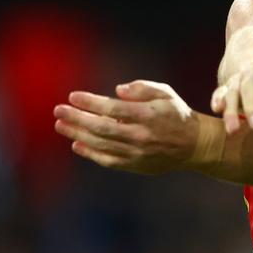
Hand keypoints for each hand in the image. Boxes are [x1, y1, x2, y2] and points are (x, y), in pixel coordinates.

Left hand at [54, 80, 201, 173]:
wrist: (194, 144)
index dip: (91, 103)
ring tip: (61, 125)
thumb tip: (117, 91)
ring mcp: (137, 152)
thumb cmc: (176, 113)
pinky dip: (90, 153)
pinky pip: (108, 160)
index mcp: (148, 115)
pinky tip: (76, 144)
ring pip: (101, 144)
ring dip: (78, 134)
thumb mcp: (165, 93)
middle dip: (77, 118)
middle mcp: (141, 135)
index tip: (73, 96)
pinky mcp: (135, 165)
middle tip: (58, 110)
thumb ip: (142, 88)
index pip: (113, 109)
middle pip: (102, 128)